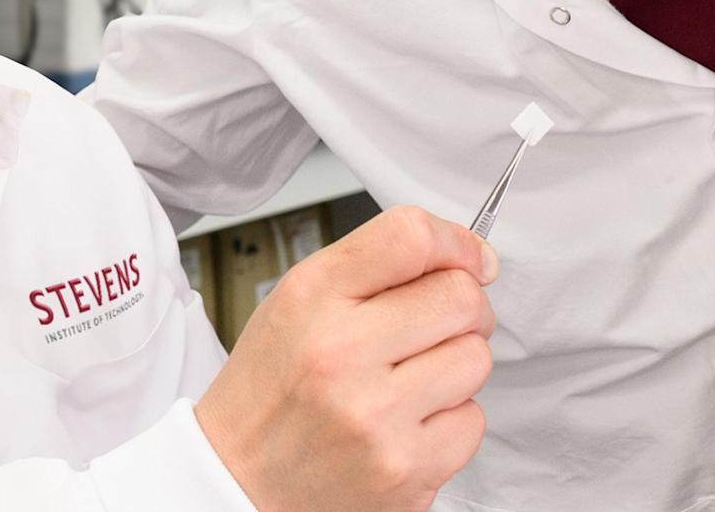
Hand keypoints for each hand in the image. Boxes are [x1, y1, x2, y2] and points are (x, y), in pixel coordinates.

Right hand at [194, 206, 498, 511]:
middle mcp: (343, 355)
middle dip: (461, 306)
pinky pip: (473, 421)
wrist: (238, 478)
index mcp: (313, 299)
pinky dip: (450, 419)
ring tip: (410, 377)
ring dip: (455, 364)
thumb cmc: (273, 386)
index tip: (470, 258)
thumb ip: (375, 264)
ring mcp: (376, 419)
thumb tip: (471, 258)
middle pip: (461, 298)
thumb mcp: (299, 299)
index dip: (457, 242)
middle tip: (432, 325)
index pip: (411, 238)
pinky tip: (407, 421)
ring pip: (476, 359)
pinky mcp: (405, 472)